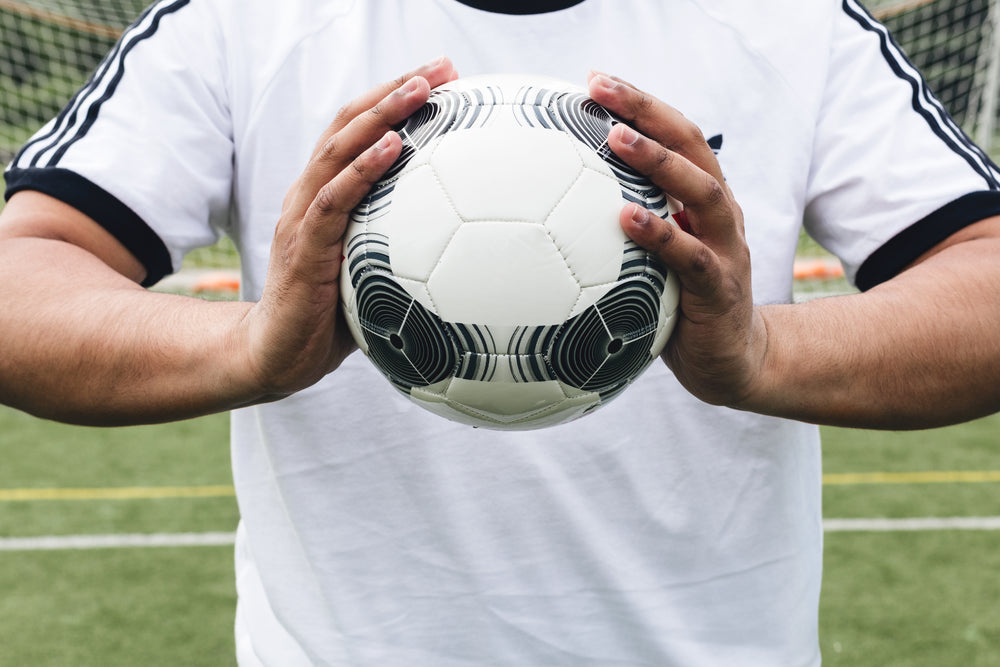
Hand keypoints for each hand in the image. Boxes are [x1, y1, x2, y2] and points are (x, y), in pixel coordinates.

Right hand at [239, 57, 458, 397]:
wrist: (278, 354)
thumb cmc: (330, 315)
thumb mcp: (373, 271)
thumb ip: (403, 248)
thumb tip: (467, 250)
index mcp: (327, 196)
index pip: (359, 132)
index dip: (396, 100)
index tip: (445, 80)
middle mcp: (311, 195)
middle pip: (349, 124)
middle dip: (395, 90)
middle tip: (441, 67)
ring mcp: (303, 218)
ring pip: (338, 150)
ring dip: (381, 115)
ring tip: (420, 88)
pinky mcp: (303, 248)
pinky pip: (333, 200)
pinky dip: (363, 169)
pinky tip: (394, 146)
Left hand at [587, 72, 766, 407]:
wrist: (732, 361)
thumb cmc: (680, 305)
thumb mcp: (652, 259)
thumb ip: (624, 229)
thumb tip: (554, 212)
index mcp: (699, 200)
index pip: (675, 136)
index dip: (640, 104)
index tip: (594, 80)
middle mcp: (718, 214)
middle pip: (690, 145)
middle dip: (646, 111)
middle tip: (600, 88)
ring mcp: (725, 248)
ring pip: (702, 191)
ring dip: (659, 162)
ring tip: (617, 139)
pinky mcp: (721, 289)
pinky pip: (692, 257)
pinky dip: (661, 235)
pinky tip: (625, 218)